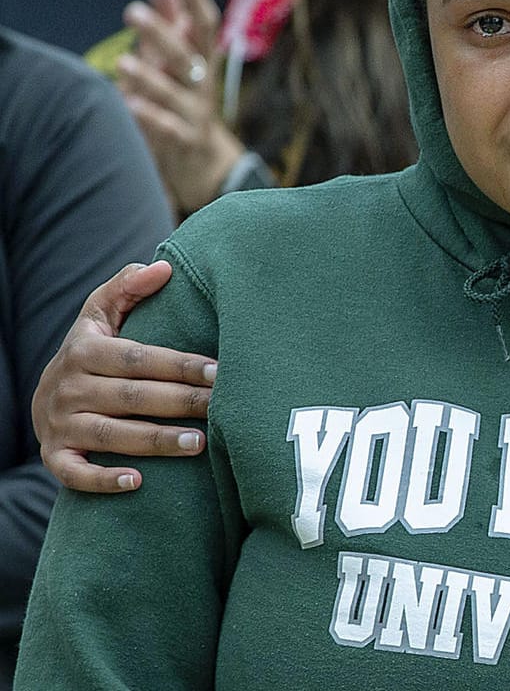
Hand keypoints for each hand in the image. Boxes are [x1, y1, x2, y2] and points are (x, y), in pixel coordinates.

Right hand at [32, 261, 215, 493]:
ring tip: (198, 443)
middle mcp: (67, 388)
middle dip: (180, 403)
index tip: (219, 371)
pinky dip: (103, 480)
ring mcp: (60, 424)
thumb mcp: (101, 313)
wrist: (47, 394)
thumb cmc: (93, 350)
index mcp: (83, 350)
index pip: (137, 358)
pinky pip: (74, 473)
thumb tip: (163, 267)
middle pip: (132, 397)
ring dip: (155, 441)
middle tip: (222, 408)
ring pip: (111, 435)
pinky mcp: (54, 456)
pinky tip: (138, 482)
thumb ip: (128, 287)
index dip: (180, 365)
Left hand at [118, 0, 243, 214]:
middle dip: (162, 34)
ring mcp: (194, 114)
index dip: (198, 4)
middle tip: (132, 12)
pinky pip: (168, 129)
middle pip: (186, 57)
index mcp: (200, 62)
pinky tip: (129, 106)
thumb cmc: (182, 100)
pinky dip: (151, 118)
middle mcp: (201, 85)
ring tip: (124, 62)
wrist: (204, 164)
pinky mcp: (184, 142)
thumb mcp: (177, 60)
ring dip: (150, 78)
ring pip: (175, 94)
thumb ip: (170, 19)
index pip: (206, 29)